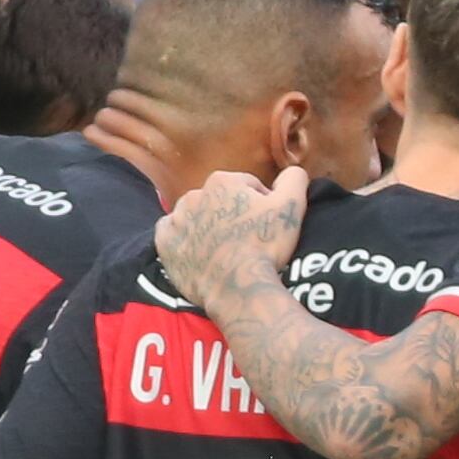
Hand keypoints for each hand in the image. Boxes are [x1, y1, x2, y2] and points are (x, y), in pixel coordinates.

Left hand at [153, 166, 308, 306]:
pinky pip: (173, 236)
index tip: (266, 227)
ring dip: (208, 229)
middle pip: (219, 202)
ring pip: (196, 218)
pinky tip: (201, 255)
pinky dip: (185, 243)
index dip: (261, 206)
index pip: (246, 188)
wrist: (237, 287)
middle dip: (232, 216)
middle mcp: (193, 194)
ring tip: (225, 251)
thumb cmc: (265, 246)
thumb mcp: (291, 207)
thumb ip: (294, 179)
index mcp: (222, 181)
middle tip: (247, 242)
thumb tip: (292, 171)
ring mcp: (176, 220)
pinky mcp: (165, 244)